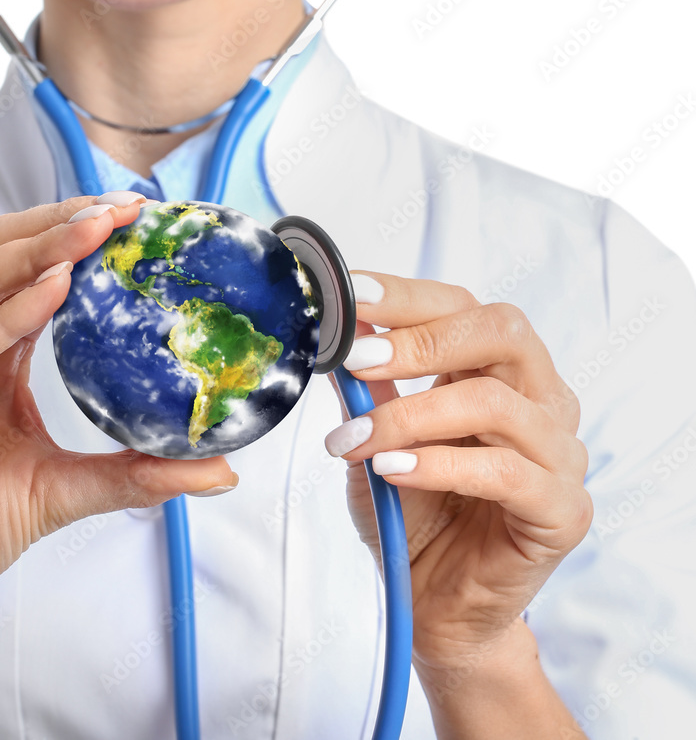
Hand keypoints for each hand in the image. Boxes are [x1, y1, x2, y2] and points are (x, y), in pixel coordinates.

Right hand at [0, 195, 236, 635]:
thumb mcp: (58, 491)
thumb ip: (133, 474)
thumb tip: (223, 473)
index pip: (36, 272)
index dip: (84, 243)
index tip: (143, 223)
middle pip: (4, 255)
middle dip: (64, 226)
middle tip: (125, 211)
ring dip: (37, 252)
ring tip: (94, 232)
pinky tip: (47, 294)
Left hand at [324, 272, 591, 672]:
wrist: (434, 602)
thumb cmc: (411, 513)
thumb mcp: (375, 439)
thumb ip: (367, 390)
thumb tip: (336, 332)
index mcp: (498, 372)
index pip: (463, 308)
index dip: (407, 297)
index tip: (350, 297)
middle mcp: (540, 402)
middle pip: (502, 331)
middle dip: (420, 339)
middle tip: (357, 359)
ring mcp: (560, 455)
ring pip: (494, 402)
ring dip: (411, 416)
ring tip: (355, 438)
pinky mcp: (562, 511)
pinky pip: (506, 472)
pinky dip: (438, 464)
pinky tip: (391, 469)